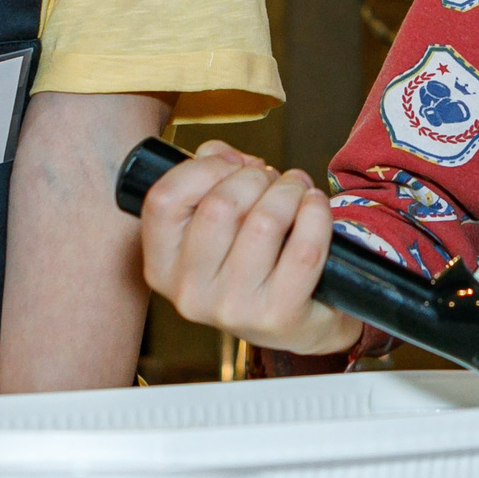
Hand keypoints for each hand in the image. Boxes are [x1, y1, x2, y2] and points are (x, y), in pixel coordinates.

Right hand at [139, 141, 355, 355]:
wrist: (296, 325)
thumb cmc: (251, 263)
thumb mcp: (216, 225)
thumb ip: (208, 177)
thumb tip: (218, 153)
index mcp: (162, 267)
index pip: (164, 199)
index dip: (203, 167)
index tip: (231, 163)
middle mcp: (190, 293)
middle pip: (220, 205)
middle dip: (255, 176)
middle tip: (271, 178)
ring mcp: (234, 309)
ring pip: (265, 221)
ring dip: (288, 190)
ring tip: (296, 190)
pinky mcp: (279, 315)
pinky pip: (305, 247)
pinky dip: (316, 213)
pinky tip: (314, 206)